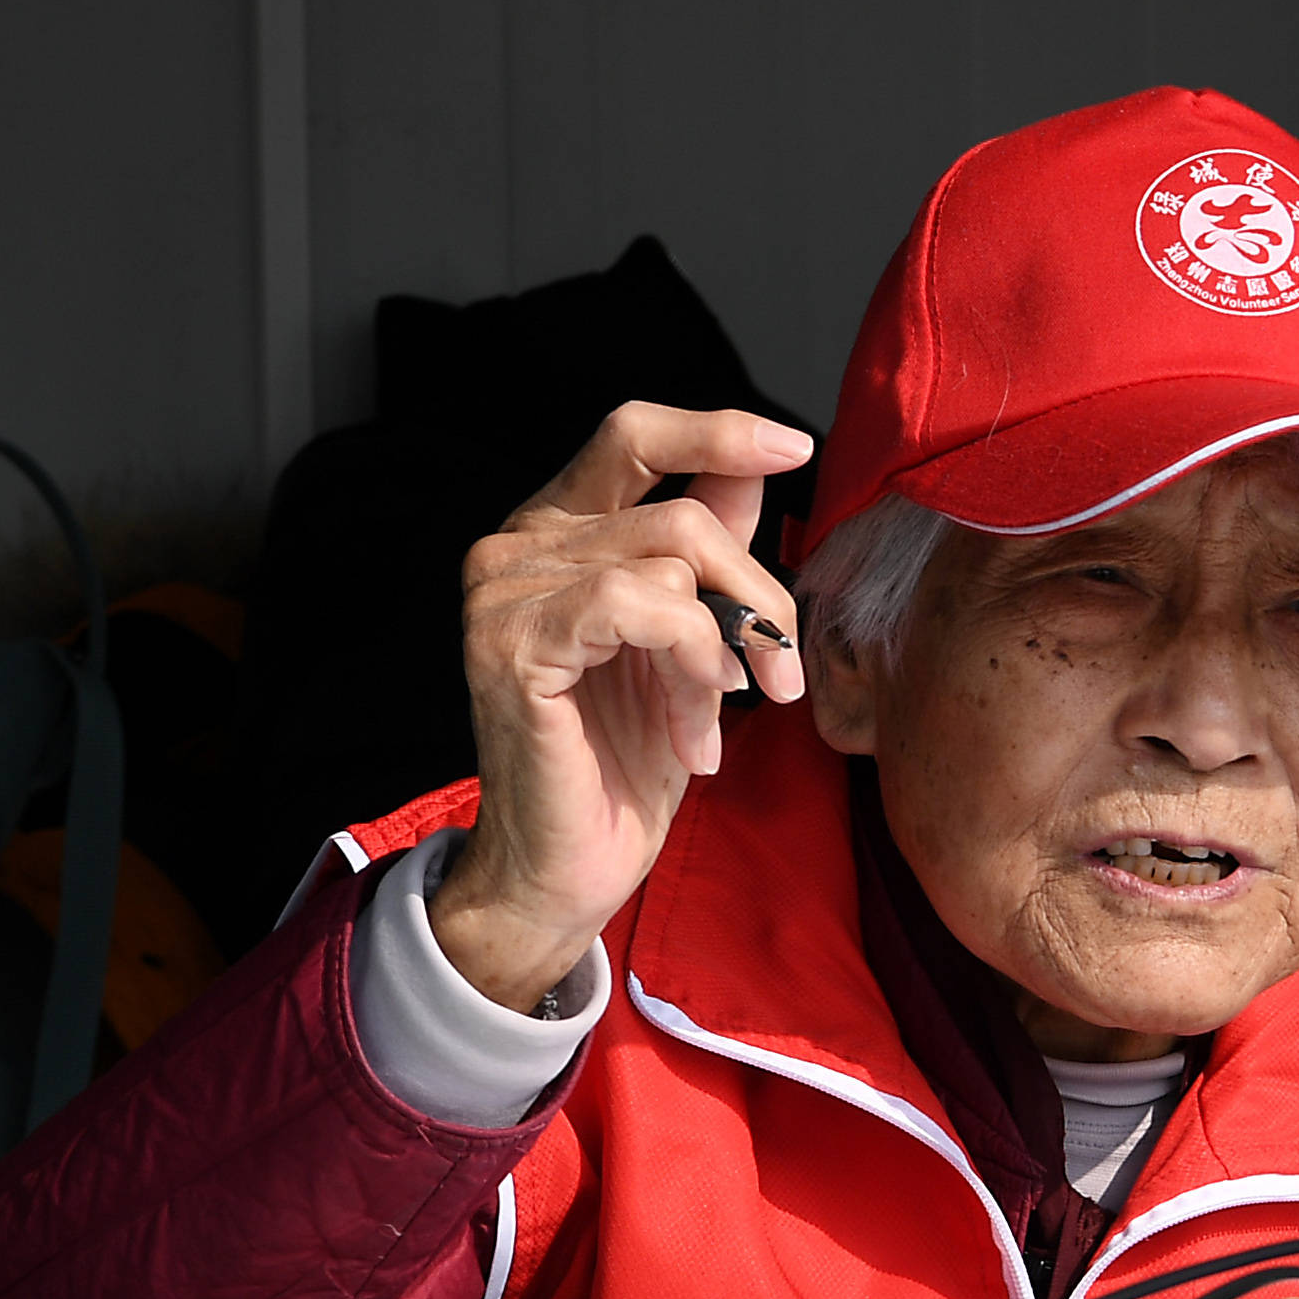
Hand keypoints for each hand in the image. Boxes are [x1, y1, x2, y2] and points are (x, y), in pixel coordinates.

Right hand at [431, 404, 812, 1009]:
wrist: (569, 868)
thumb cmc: (626, 763)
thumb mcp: (688, 643)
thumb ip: (707, 553)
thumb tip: (754, 466)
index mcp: (556, 533)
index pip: (632, 436)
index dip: (716, 430)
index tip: (794, 447)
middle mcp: (517, 546)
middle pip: (680, 514)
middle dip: (757, 594)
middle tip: (783, 670)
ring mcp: (504, 590)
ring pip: (671, 560)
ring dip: (726, 647)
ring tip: (723, 716)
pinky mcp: (512, 641)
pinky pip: (639, 604)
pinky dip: (692, 660)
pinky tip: (695, 729)